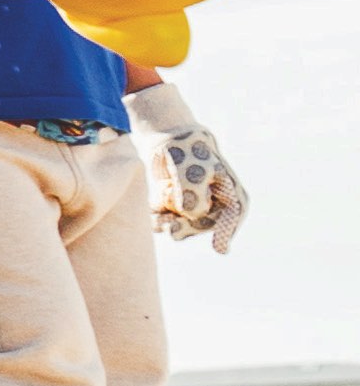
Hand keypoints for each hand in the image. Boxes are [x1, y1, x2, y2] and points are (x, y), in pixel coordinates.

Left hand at [128, 78, 247, 252]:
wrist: (164, 136)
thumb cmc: (184, 149)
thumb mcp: (190, 167)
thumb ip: (192, 191)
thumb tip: (190, 214)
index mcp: (230, 191)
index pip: (233, 216)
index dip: (227, 233)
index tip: (220, 250)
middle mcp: (216, 202)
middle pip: (204, 223)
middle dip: (187, 228)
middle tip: (170, 230)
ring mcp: (197, 204)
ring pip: (186, 224)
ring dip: (171, 225)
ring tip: (157, 223)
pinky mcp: (177, 203)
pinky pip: (171, 218)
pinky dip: (161, 218)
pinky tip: (152, 217)